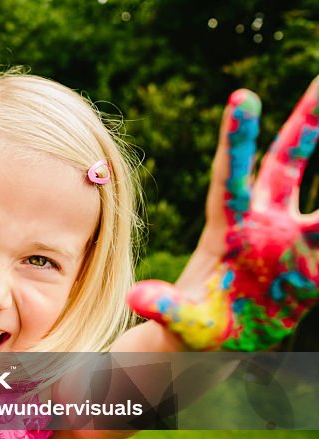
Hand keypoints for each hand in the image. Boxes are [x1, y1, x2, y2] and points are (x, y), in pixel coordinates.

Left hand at [129, 76, 318, 349]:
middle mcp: (261, 223)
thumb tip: (137, 297)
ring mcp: (288, 238)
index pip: (232, 175)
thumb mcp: (178, 320)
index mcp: (225, 228)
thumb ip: (163, 306)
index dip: (238, 137)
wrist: (216, 342)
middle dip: (304, 124)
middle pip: (284, 165)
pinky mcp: (312, 262)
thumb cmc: (191, 328)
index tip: (242, 96)